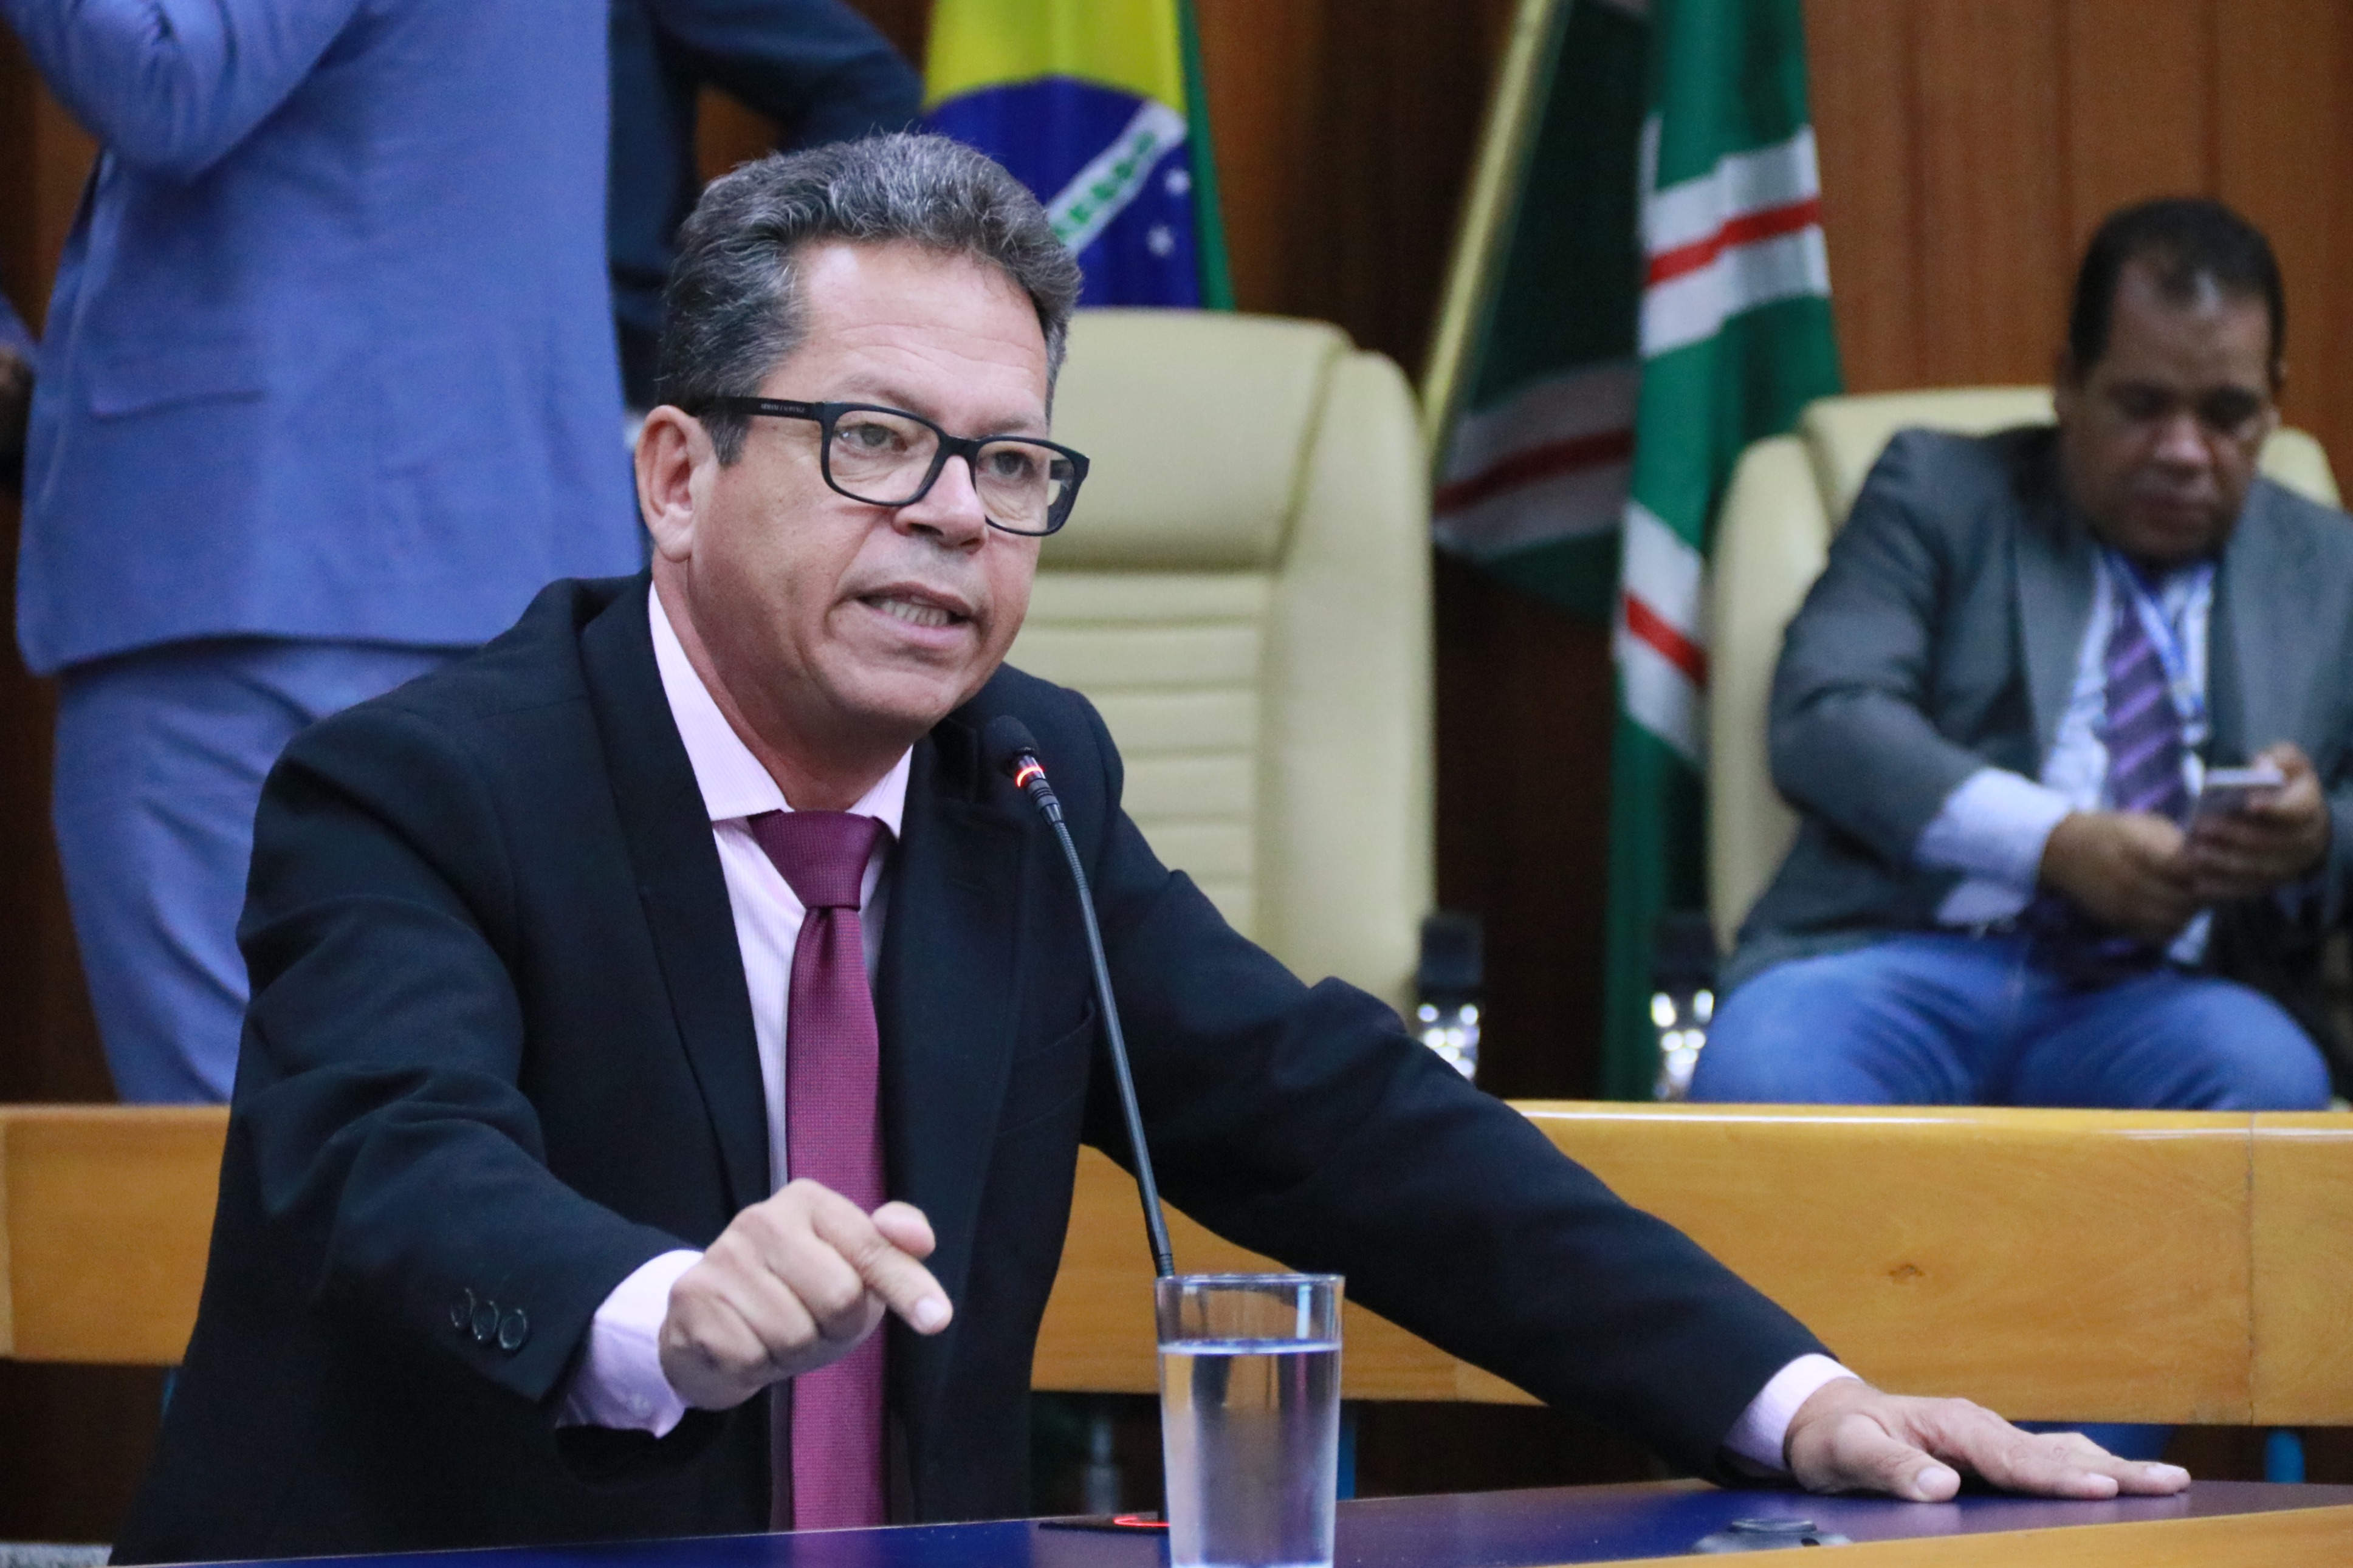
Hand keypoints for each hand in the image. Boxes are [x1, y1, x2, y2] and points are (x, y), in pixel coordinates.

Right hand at [658, 1180, 951, 1410]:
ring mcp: (720, 1259)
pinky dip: (758, 1369)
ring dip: (796, 1354)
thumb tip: (921, 1239)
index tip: (936, 1320)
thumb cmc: (797, 1294)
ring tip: (776, 1336)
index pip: (872, 1246)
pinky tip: (746, 1346)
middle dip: (837, 1329)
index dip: (906, 1287)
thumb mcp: (851, 1269)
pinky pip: (753, 1360)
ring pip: (795, 1336)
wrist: (708, 1326)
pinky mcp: (691, 1304)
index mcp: (808, 1201)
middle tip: (815, 1324)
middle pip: (840, 1298)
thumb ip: (890, 1251)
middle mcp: (760, 1219)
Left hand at [1784, 1377, 2188, 1500]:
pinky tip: (2116, 1484)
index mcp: (1951, 1424)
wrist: (1824, 1416)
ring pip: (2060, 1453)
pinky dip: (2087, 1470)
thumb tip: (1940, 1483)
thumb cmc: (1834, 1437)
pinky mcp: (1990, 1453)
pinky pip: (2047, 1460)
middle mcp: (1979, 1426)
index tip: (2104, 1489)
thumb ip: (1888, 1467)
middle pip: (2054, 1453)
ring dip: (2113, 1469)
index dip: (2059, 1476)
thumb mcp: (1845, 1452)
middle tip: (2172, 1483)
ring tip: (2168, 1484)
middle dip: (2115, 1470)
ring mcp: (1988, 1437)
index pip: (2014, 1458)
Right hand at [2038, 810, 2195, 942]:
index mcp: (2141, 853)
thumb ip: (2177, 843)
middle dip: (2204, 893)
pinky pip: (2158, 935)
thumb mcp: (2145, 825)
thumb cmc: (2109, 831)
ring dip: (2190, 912)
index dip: (2208, 870)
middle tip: (2207, 883)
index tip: (2210, 864)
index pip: (2191, 872)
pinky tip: (2172, 912)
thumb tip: (2207, 862)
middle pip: (2188, 900)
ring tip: (2190, 898)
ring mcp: (2125, 907)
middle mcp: (2133, 884)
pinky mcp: (2119, 922)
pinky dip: (2173, 926)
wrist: (2063, 849)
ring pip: (2177, 921)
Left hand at [2187, 744, 2328, 902]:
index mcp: (2311, 809)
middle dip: (2235, 834)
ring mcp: (2291, 865)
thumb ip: (2278, 758)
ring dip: (2225, 862)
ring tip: (2195, 851)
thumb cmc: (2283, 784)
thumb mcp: (2286, 762)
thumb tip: (2260, 766)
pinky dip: (2224, 886)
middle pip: (2271, 842)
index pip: (2297, 810)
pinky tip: (2198, 880)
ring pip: (2259, 869)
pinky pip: (2249, 889)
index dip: (2275, 807)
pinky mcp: (2272, 882)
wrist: (2292, 819)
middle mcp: (2307, 842)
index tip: (2249, 802)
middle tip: (2201, 826)